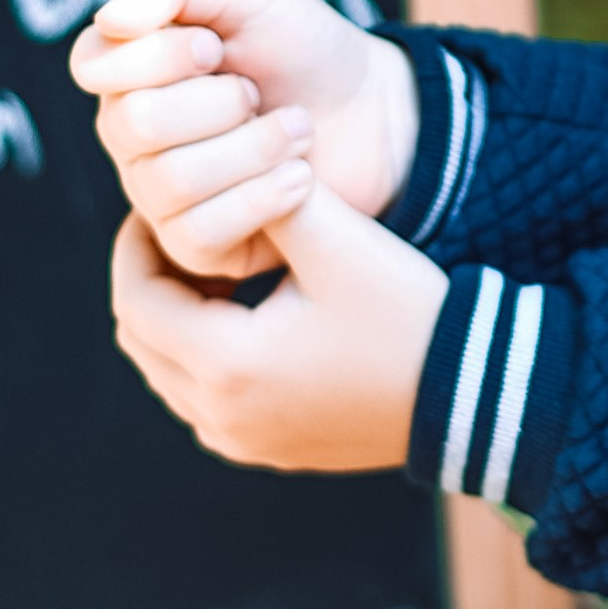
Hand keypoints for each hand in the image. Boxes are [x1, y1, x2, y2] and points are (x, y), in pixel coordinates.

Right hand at [71, 0, 420, 281]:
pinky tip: (301, 178)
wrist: (373, 113)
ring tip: (297, 130)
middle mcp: (127, 134)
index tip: (216, 46)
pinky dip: (263, 198)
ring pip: (171, 181)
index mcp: (126, 69)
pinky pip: (200, 232)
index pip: (95, 66)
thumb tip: (112, 18)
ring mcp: (156, 194)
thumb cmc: (301, 48)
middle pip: (135, 125)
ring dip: (253, 148)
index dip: (161, 55)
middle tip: (259, 93)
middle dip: (219, 103)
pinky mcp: (196, 245)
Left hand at [110, 184, 447, 471]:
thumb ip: (269, 192)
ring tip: (215, 270)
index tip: (156, 207)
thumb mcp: (336, 242)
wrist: (473, 393)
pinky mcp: (270, 451)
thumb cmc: (406, 314)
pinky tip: (247, 314)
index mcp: (226, 364)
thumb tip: (220, 157)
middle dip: (150, 281)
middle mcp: (221, 416)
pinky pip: (205, 401)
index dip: (134, 246)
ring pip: (168, 373)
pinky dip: (204, 356)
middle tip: (176, 233)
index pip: (136, 300)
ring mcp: (243, 442)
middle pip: (141, 340)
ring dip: (176, 319)